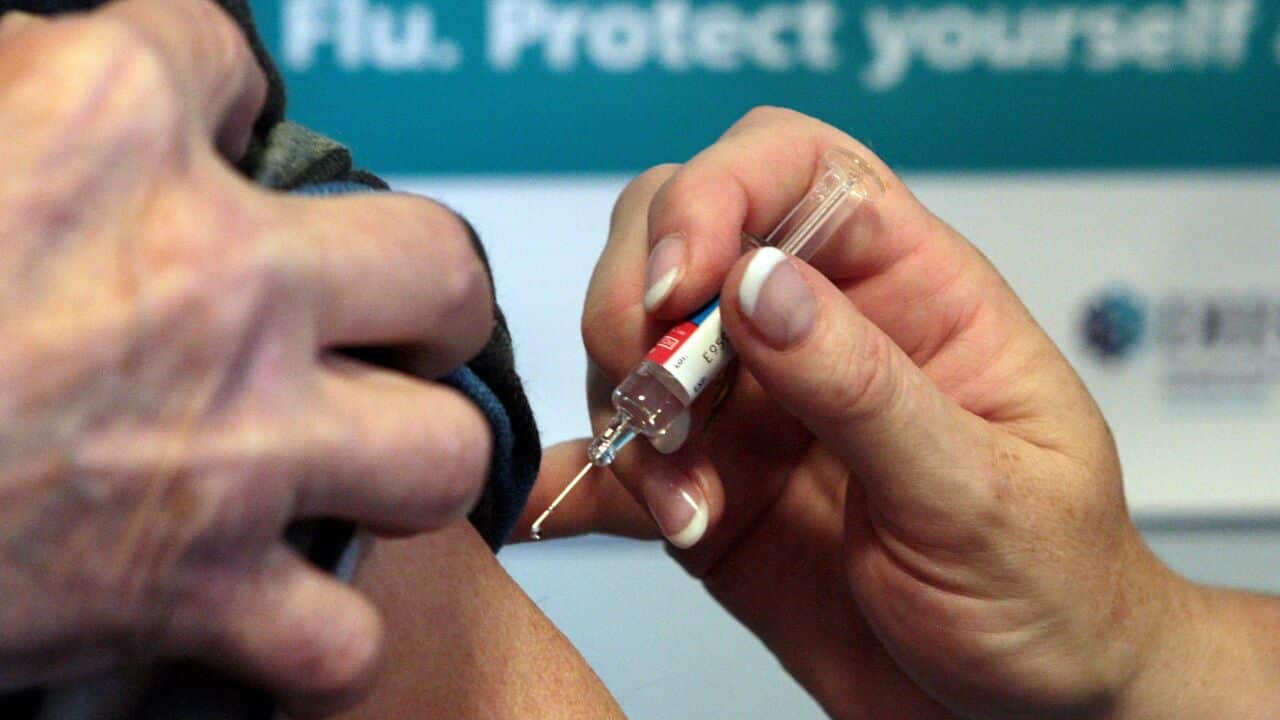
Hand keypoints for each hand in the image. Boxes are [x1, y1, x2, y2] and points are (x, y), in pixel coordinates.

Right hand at [0, 2, 491, 712]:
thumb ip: (22, 88)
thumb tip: (75, 63)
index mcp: (101, 126)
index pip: (221, 62)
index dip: (219, 101)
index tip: (213, 136)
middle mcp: (208, 279)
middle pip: (435, 264)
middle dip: (422, 295)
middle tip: (383, 317)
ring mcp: (226, 447)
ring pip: (441, 450)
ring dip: (410, 457)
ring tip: (360, 454)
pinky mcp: (191, 596)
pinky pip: (339, 637)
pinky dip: (320, 635)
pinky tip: (280, 606)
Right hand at [525, 107, 1231, 717]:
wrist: (1029, 714)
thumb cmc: (1054, 589)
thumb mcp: (981, 492)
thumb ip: (865, 387)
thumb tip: (757, 285)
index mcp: (911, 291)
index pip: (794, 167)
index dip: (719, 191)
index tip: (683, 280)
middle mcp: (818, 334)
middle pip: (679, 235)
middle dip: (637, 303)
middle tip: (660, 402)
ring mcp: (754, 411)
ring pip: (631, 346)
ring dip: (628, 418)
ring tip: (685, 508)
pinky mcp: (709, 490)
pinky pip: (617, 463)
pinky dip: (577, 480)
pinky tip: (563, 509)